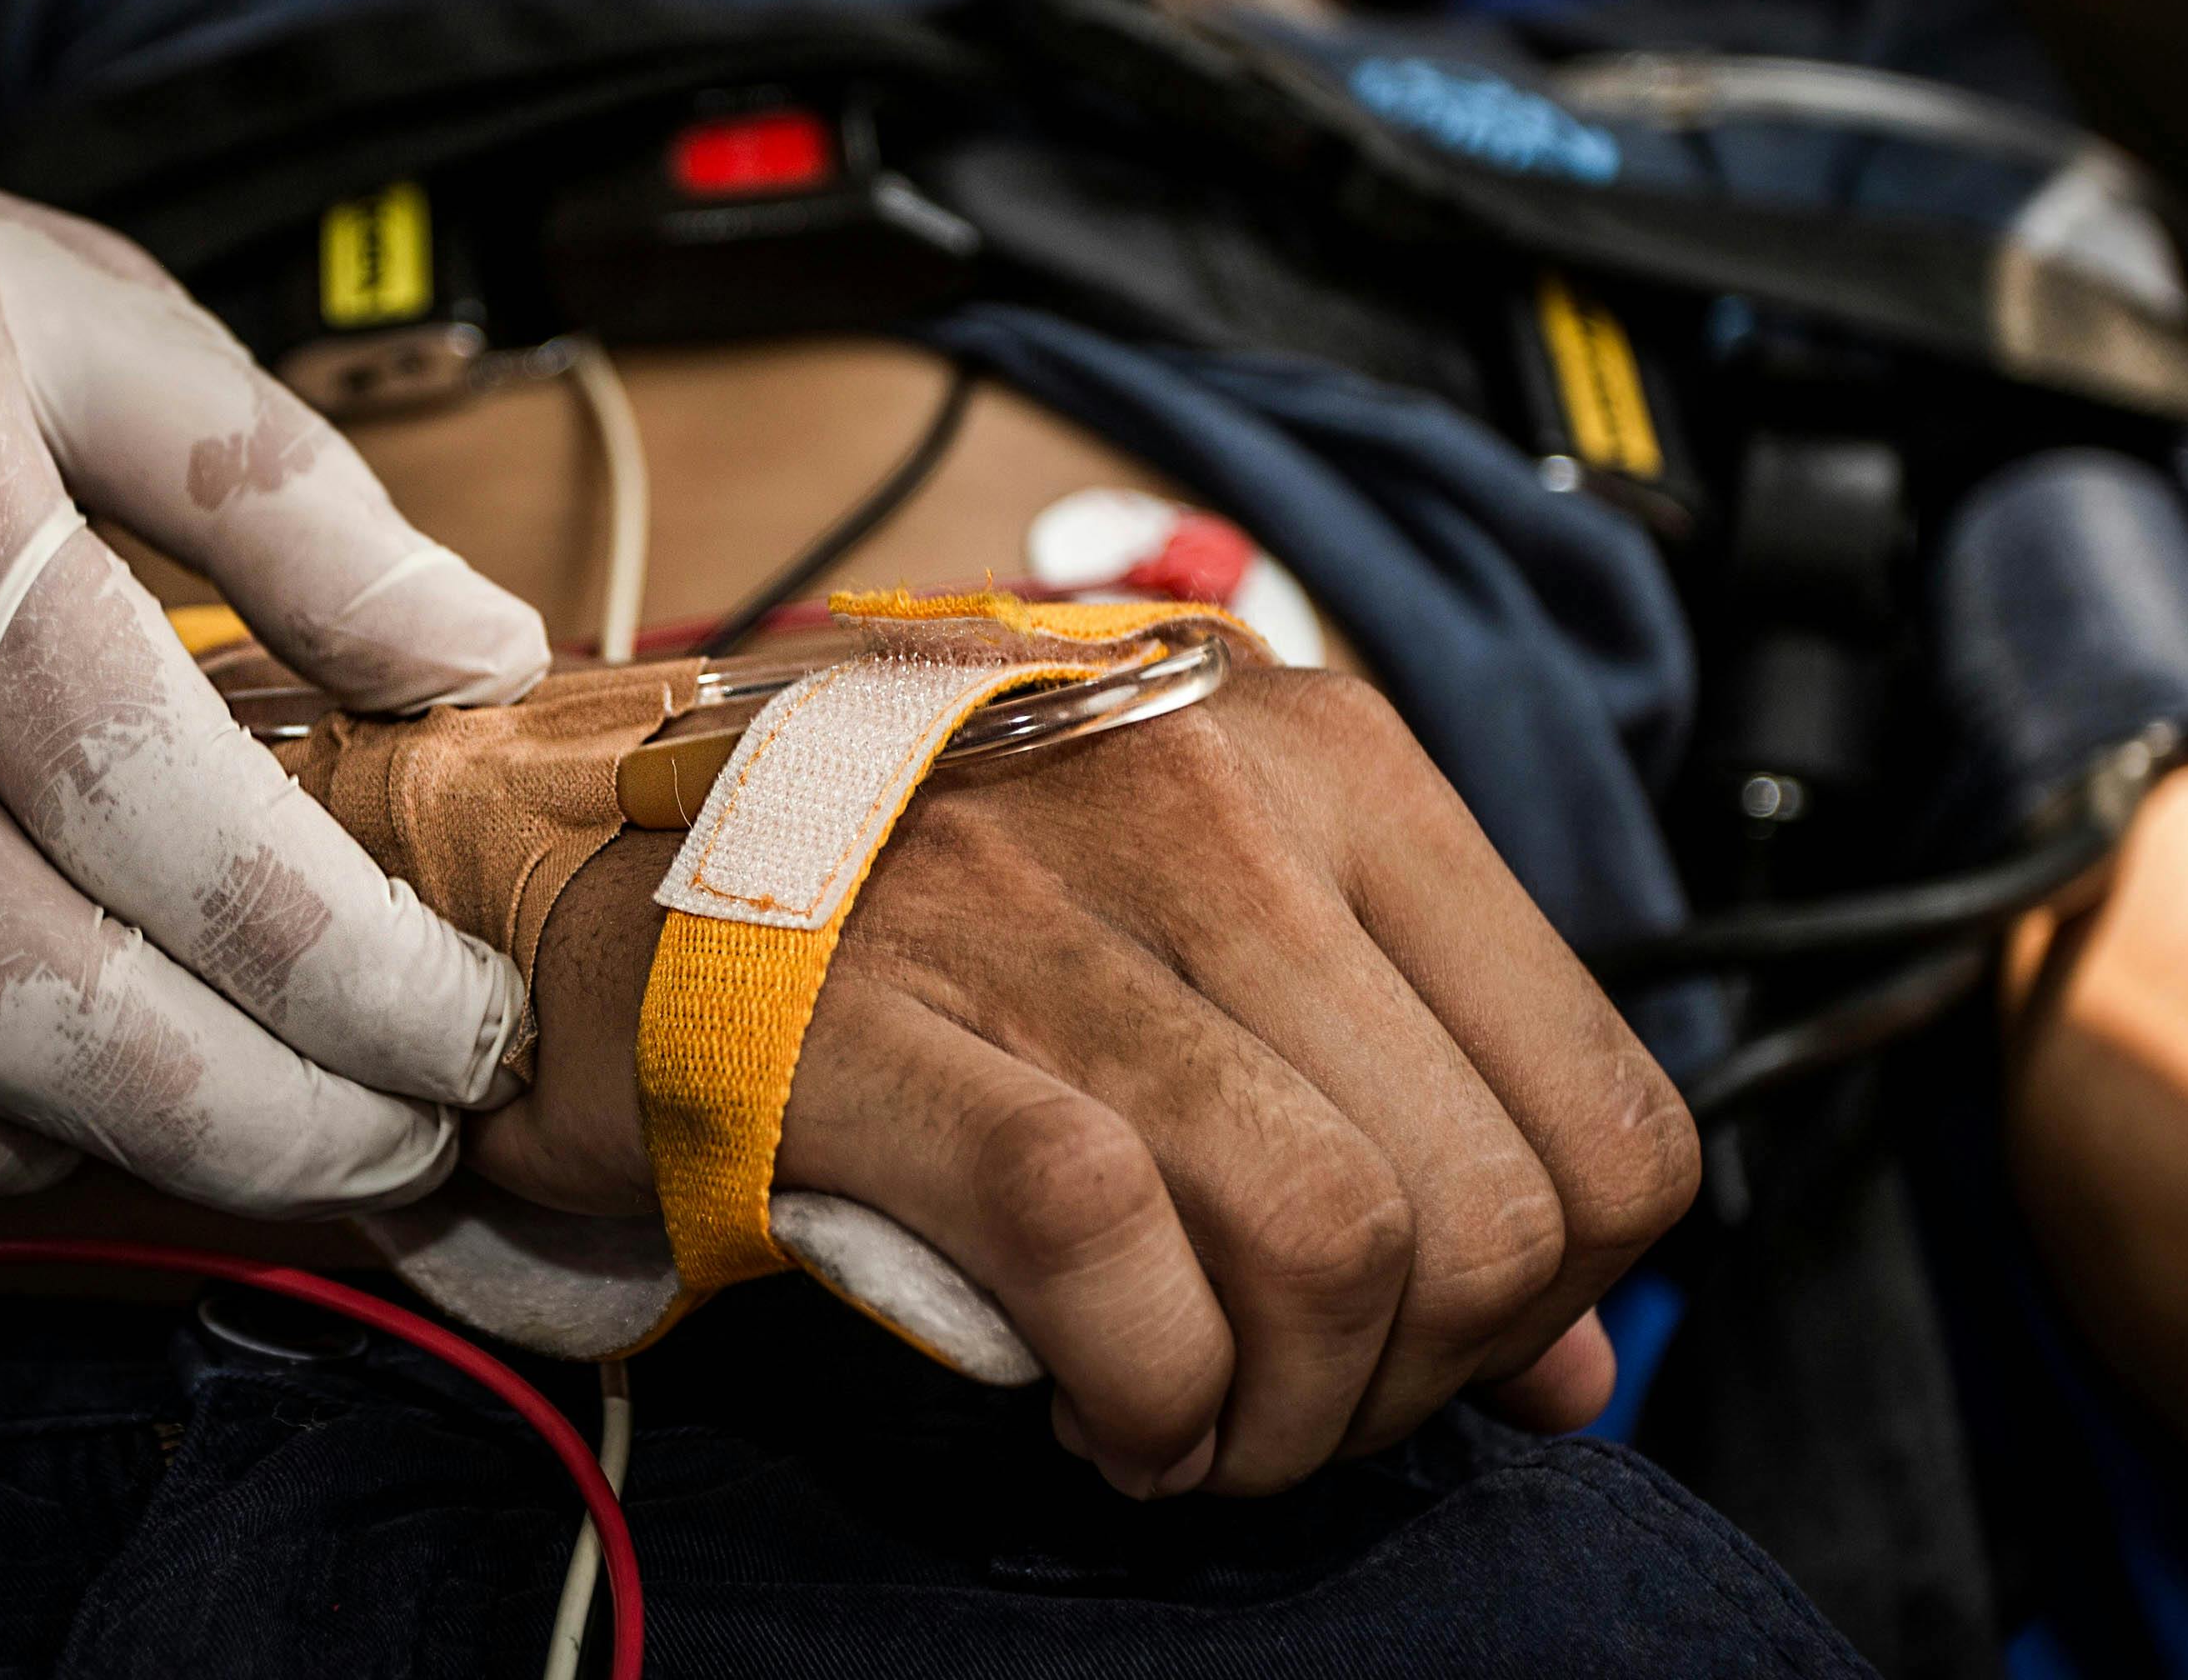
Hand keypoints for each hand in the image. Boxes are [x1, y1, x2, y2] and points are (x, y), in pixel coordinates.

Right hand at [0, 0, 552, 1244]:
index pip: (175, 822)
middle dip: (260, 1127)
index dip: (354, 975)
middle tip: (388, 1147)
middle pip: (33, 1012)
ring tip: (154, 1107)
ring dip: (34, 1160)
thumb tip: (485, 659)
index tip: (469, 1037)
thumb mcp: (68, 296)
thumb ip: (286, 491)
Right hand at [474, 664, 1692, 1494]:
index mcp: (1324, 763)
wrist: (577, 851)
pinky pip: (1109, 1249)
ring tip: (1189, 1425)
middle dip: (1408, 1387)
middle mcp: (1210, 797)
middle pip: (1485, 1207)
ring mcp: (1037, 895)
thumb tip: (1576, 1362)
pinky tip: (1099, 1415)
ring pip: (1329, 1235)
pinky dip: (1141, 1392)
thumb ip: (1407, 1120)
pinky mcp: (871, 1017)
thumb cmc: (911, 910)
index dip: (1553, 1298)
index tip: (1422, 1349)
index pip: (1610, 1104)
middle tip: (1283, 1415)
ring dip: (1277, 1416)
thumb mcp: (1202, 949)